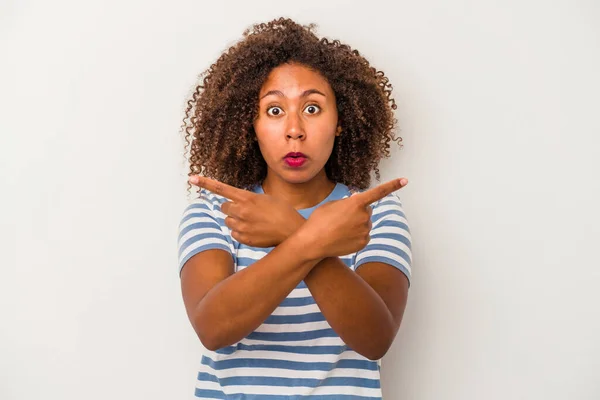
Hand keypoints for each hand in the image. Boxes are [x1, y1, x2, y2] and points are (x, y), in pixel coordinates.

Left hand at [189, 175, 304, 247]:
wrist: (292, 232)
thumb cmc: (282, 212)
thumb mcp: (266, 199)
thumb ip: (248, 200)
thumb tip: (236, 204)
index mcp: (247, 198)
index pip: (222, 188)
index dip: (205, 183)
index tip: (192, 178)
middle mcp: (242, 211)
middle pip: (224, 207)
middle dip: (232, 207)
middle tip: (247, 210)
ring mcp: (242, 226)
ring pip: (228, 221)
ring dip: (237, 220)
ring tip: (255, 222)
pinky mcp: (243, 238)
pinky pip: (234, 233)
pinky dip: (242, 232)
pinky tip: (255, 231)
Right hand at [297, 178, 408, 259]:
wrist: (312, 243)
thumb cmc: (319, 221)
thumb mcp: (331, 205)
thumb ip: (348, 202)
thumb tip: (358, 203)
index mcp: (356, 203)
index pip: (378, 192)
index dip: (393, 185)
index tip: (405, 180)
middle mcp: (364, 216)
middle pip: (367, 210)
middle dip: (358, 210)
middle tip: (341, 217)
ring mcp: (365, 230)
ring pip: (365, 223)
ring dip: (356, 223)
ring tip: (338, 228)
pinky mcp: (364, 242)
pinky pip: (364, 235)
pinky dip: (356, 235)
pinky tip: (342, 237)